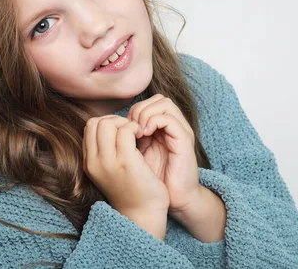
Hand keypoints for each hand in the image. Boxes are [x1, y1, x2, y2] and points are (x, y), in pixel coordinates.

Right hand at [82, 114, 169, 215]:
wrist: (142, 214)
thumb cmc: (132, 188)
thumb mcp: (110, 168)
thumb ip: (105, 149)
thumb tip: (113, 123)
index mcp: (89, 162)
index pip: (90, 126)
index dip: (108, 123)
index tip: (123, 132)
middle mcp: (94, 162)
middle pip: (96, 122)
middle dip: (116, 120)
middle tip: (131, 131)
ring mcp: (108, 162)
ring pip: (108, 123)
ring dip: (126, 123)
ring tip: (137, 134)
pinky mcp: (125, 163)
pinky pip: (126, 131)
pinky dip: (136, 128)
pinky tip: (144, 137)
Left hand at [127, 94, 201, 212]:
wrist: (176, 199)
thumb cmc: (154, 181)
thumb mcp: (136, 155)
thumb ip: (129, 138)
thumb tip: (112, 125)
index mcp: (162, 128)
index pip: (148, 102)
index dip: (133, 110)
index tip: (123, 128)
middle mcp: (173, 126)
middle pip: (158, 98)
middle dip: (139, 109)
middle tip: (130, 128)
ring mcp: (180, 131)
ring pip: (164, 102)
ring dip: (146, 113)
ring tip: (138, 131)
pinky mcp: (185, 139)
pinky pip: (169, 118)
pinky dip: (154, 121)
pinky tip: (145, 135)